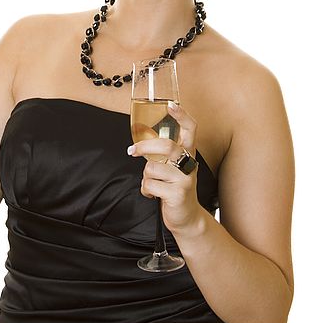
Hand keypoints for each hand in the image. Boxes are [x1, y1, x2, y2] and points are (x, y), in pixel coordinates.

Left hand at [128, 101, 204, 234]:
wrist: (186, 217)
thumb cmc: (174, 188)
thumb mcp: (172, 168)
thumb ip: (162, 155)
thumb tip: (139, 144)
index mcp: (188, 154)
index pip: (191, 129)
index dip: (182, 116)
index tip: (171, 105)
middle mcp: (189, 164)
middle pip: (167, 146)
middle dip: (145, 146)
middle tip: (132, 151)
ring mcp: (185, 180)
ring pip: (152, 168)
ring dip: (145, 177)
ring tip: (152, 184)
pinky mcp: (178, 194)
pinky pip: (150, 185)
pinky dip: (146, 190)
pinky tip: (153, 195)